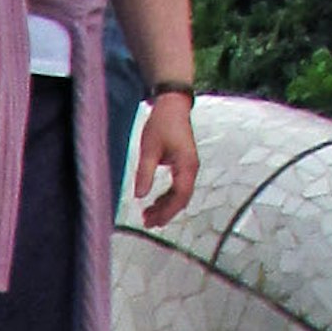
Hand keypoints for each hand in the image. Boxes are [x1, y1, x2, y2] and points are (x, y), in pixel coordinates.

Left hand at [135, 88, 199, 225]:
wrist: (172, 107)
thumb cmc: (162, 124)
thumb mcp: (149, 149)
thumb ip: (145, 173)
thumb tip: (139, 196)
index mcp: (186, 164)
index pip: (181, 195)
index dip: (168, 211)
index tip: (154, 221)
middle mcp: (191, 168)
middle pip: (182, 198)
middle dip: (166, 213)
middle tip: (148, 223)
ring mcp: (188, 167)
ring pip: (180, 194)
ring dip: (165, 206)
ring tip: (147, 216)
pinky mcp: (183, 165)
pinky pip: (177, 187)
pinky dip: (166, 197)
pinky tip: (153, 203)